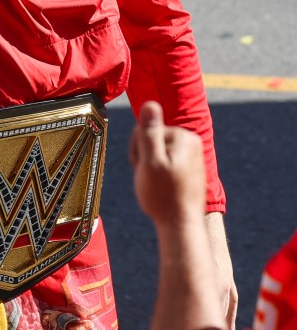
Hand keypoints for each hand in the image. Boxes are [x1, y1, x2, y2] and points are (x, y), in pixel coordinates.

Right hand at [130, 102, 237, 328]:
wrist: (180, 226)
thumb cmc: (163, 196)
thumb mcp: (150, 160)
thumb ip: (148, 131)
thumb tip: (150, 103)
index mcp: (185, 137)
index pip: (147, 130)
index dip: (137, 148)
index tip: (141, 168)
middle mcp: (193, 144)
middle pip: (153, 140)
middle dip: (144, 158)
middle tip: (148, 179)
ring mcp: (193, 158)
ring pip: (158, 154)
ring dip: (150, 168)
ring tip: (155, 186)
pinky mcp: (190, 172)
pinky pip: (166, 165)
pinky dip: (159, 176)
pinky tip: (162, 191)